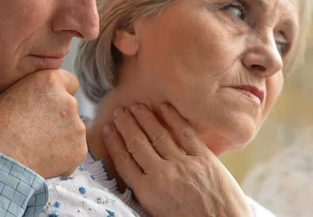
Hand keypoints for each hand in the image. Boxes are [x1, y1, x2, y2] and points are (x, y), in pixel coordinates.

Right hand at [0, 69, 86, 178]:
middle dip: (58, 116)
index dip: (58, 93)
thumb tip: (28, 98)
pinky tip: (41, 160)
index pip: (68, 81)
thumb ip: (27, 93)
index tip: (47, 104)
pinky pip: (73, 150)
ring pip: (72, 129)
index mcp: (50, 82)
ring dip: (60, 136)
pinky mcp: (79, 149)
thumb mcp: (5, 97)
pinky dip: (62, 156)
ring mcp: (77, 126)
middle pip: (69, 107)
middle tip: (35, 131)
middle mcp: (68, 101)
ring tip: (34, 148)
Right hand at [103, 103, 251, 216]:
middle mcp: (162, 174)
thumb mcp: (158, 212)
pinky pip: (186, 134)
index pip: (125, 161)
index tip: (107, 129)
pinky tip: (164, 107)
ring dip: (145, 118)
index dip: (114, 143)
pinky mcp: (204, 159)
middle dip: (126, 125)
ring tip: (136, 106)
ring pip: (159, 135)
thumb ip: (146, 191)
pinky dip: (174, 119)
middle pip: (138, 143)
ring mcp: (184, 164)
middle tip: (119, 111)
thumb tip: (136, 174)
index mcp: (148, 192)